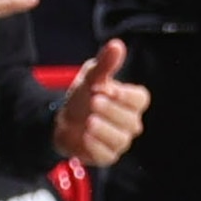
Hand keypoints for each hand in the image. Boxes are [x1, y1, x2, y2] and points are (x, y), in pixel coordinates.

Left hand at [55, 36, 146, 169]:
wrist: (59, 120)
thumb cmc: (81, 98)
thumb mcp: (90, 77)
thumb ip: (105, 63)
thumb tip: (117, 45)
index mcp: (129, 102)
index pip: (141, 99)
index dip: (127, 95)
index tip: (109, 89)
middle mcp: (129, 123)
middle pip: (131, 120)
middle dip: (111, 111)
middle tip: (94, 101)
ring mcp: (119, 141)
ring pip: (121, 139)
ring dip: (104, 129)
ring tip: (89, 121)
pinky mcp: (106, 156)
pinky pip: (107, 155)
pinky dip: (96, 146)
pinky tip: (85, 136)